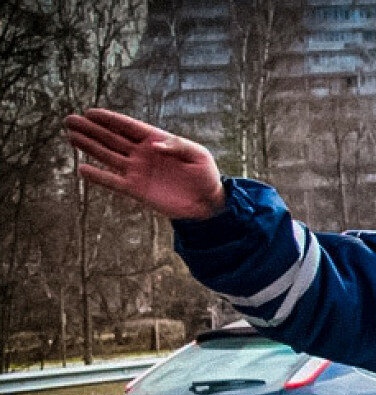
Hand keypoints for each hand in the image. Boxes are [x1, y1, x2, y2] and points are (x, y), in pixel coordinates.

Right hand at [64, 108, 224, 220]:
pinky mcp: (137, 190)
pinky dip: (98, 177)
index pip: (128, 127)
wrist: (207, 203)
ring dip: (89, 147)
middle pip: (112, 138)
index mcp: (157, 141)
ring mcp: (138, 171)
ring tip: (71, 136)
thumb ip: (177, 146)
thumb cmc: (205, 175)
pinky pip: (113, 182)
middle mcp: (143, 154)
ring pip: (108, 156)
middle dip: (91, 129)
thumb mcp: (198, 155)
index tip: (90, 112)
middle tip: (70, 120)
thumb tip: (153, 145)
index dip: (109, 119)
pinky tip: (82, 169)